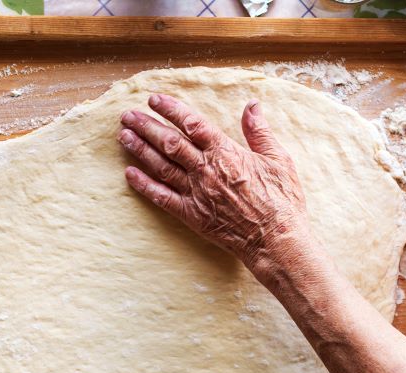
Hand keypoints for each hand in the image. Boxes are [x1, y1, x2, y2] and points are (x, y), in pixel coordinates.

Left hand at [118, 94, 308, 272]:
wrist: (275, 240)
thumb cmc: (282, 201)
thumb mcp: (278, 159)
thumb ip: (259, 132)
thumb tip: (252, 105)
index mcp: (226, 152)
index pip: (192, 124)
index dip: (171, 109)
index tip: (154, 99)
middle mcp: (206, 170)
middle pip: (169, 142)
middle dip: (146, 126)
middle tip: (127, 115)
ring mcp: (196, 193)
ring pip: (161, 166)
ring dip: (140, 150)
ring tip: (124, 136)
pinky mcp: (192, 216)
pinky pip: (162, 198)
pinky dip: (144, 186)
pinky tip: (129, 175)